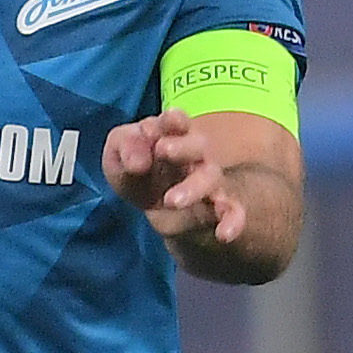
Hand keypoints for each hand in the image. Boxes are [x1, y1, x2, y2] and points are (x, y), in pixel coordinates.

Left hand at [102, 108, 246, 246]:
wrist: (157, 205)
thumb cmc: (138, 168)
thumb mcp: (120, 155)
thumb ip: (124, 149)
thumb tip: (137, 162)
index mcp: (171, 135)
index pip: (176, 122)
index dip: (174, 119)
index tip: (170, 118)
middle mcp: (195, 155)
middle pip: (197, 145)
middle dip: (182, 146)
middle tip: (163, 150)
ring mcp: (209, 181)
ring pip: (210, 178)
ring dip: (193, 188)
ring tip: (171, 201)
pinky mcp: (218, 208)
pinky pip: (232, 212)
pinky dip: (233, 221)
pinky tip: (225, 234)